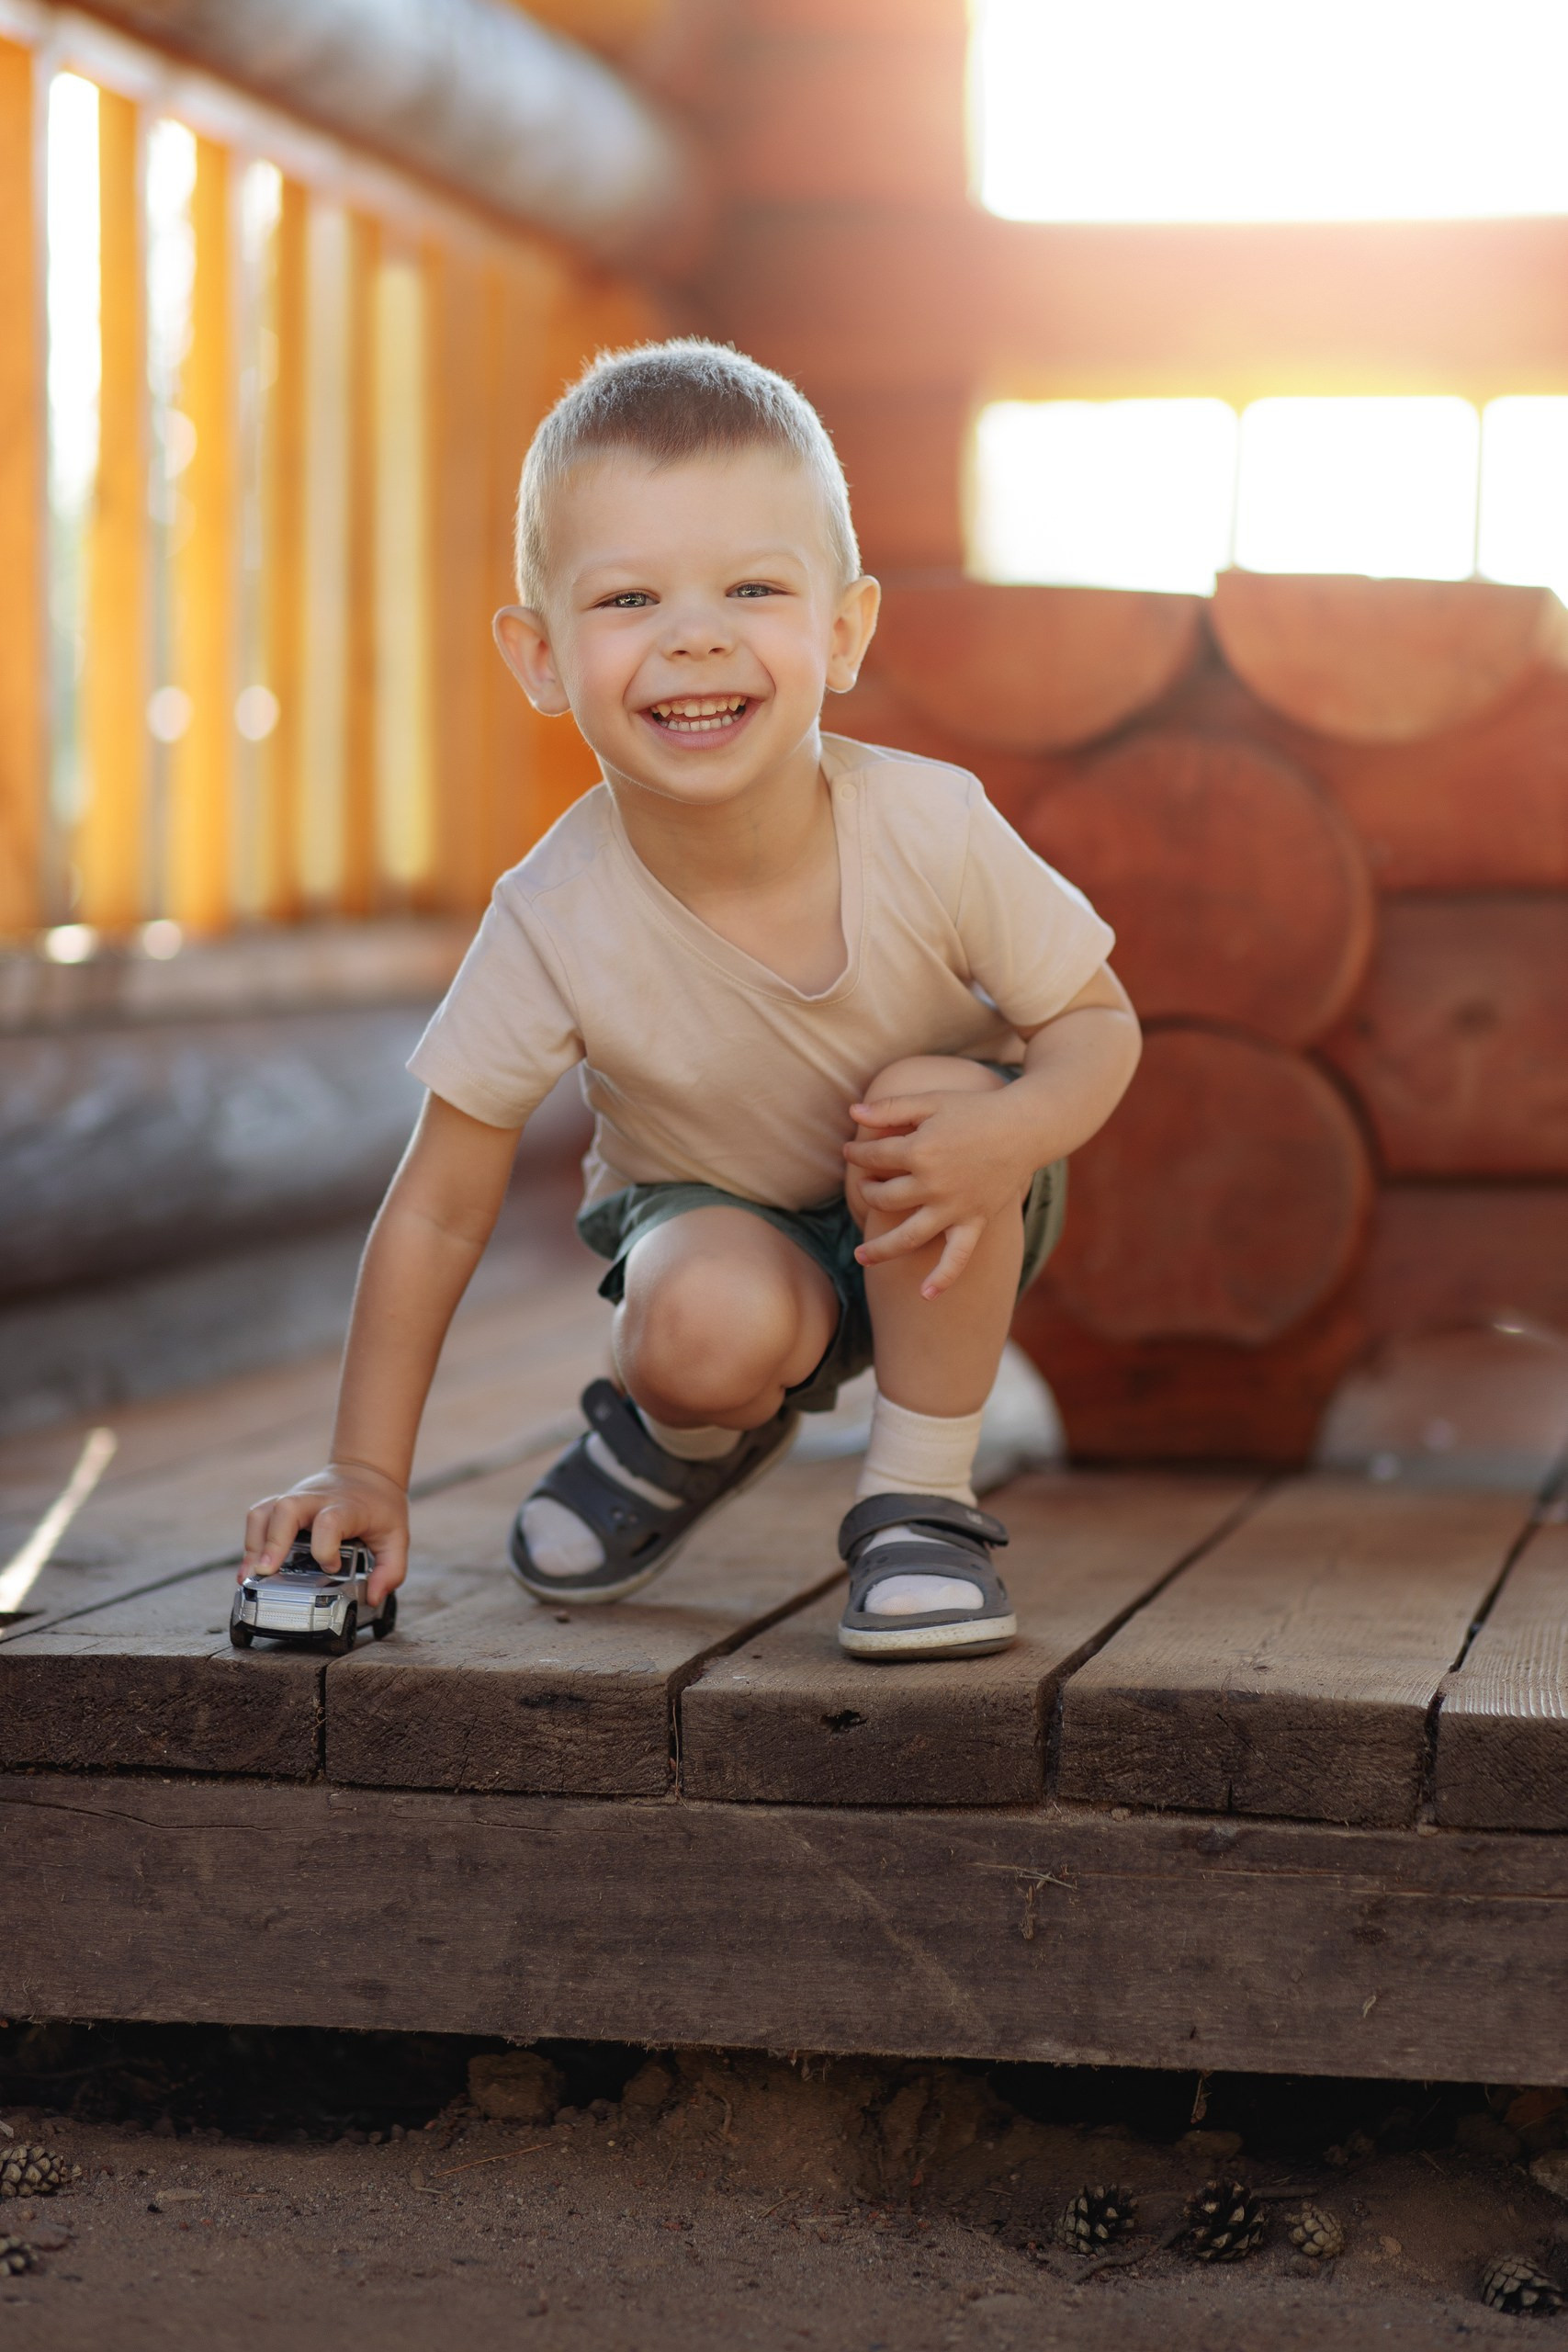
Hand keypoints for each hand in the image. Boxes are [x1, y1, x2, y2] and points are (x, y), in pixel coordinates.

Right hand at [240, 1461, 409, 1603]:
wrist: (366, 1472)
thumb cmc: (380, 1508)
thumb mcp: (397, 1537)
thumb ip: (391, 1570)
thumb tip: (373, 1597)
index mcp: (346, 1508)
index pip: (329, 1521)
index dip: (325, 1547)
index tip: (331, 1567)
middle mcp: (316, 1500)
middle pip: (286, 1509)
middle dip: (273, 1542)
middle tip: (265, 1573)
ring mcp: (296, 1500)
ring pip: (264, 1511)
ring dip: (254, 1543)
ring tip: (250, 1576)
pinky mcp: (282, 1505)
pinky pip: (258, 1517)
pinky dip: (250, 1542)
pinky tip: (249, 1568)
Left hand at [843, 1087, 1038, 1297]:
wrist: (1024, 1128)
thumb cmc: (975, 1110)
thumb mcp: (930, 1101)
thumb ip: (889, 1108)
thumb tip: (852, 1111)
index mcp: (919, 1151)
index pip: (873, 1158)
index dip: (857, 1154)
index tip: (851, 1151)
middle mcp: (933, 1185)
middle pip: (883, 1197)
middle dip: (867, 1191)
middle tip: (864, 1185)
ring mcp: (954, 1208)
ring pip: (908, 1236)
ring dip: (881, 1250)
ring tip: (860, 1257)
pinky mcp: (974, 1221)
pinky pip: (958, 1257)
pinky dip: (942, 1278)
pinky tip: (925, 1295)